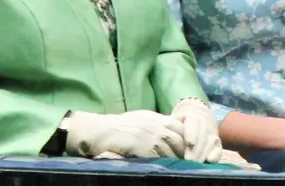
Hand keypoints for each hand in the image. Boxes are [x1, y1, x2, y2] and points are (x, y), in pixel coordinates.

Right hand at [64, 110, 185, 158]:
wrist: (100, 131)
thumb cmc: (118, 126)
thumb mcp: (140, 118)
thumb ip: (155, 123)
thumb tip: (169, 130)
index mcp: (155, 118)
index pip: (179, 127)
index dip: (183, 137)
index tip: (182, 147)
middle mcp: (156, 126)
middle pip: (179, 140)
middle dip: (181, 150)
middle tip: (180, 160)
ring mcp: (151, 137)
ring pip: (172, 151)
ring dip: (173, 159)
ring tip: (172, 165)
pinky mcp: (145, 148)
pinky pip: (160, 158)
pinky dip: (163, 163)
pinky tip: (160, 166)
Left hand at [171, 98, 222, 162]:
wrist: (198, 115)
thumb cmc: (182, 120)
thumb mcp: (177, 118)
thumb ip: (173, 123)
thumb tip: (166, 124)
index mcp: (194, 116)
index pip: (193, 124)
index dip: (192, 133)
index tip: (189, 142)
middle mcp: (206, 124)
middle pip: (202, 137)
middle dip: (196, 150)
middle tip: (189, 160)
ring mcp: (213, 133)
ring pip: (210, 144)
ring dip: (202, 154)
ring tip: (195, 163)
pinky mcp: (218, 143)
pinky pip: (219, 149)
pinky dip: (216, 155)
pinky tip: (210, 160)